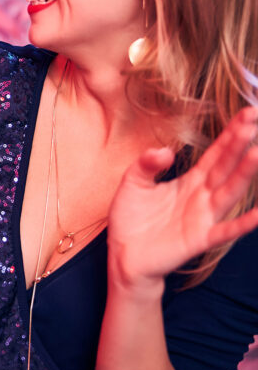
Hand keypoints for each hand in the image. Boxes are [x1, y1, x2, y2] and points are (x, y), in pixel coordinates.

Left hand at [108, 108, 257, 291]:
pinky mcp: (199, 238)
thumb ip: (146, 165)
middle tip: (255, 119)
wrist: (125, 256)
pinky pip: (225, 230)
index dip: (231, 135)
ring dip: (244, 174)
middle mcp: (203, 197)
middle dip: (240, 144)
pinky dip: (243, 223)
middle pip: (226, 166)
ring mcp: (204, 217)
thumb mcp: (132, 183)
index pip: (216, 154)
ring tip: (257, 153)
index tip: (247, 114)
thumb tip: (165, 151)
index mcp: (190, 181)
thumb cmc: (131, 219)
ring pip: (229, 192)